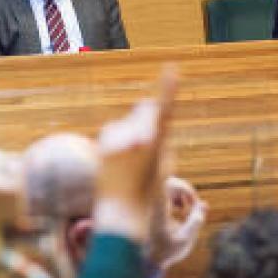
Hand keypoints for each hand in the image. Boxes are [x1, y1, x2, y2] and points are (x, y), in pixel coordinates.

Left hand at [95, 66, 177, 240]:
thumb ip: (160, 137)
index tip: (172, 68)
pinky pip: (115, 129)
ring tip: (132, 157)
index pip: (166, 110)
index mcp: (158, 143)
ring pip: (129, 121)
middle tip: (148, 138)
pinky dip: (118, 138)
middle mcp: (137, 138)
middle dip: (147, 113)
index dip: (169, 88)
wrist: (122, 208)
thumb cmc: (149, 189)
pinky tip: (119, 157)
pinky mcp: (105, 142)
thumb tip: (148, 111)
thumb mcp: (164, 164)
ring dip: (131, 129)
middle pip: (144, 108)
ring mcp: (119, 139)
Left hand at [148, 175, 206, 271]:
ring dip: (182, 195)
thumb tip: (204, 204)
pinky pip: (167, 194)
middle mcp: (153, 204)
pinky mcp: (155, 210)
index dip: (184, 188)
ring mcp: (153, 206)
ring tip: (188, 210)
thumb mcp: (185, 239)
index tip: (193, 203)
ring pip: (169, 187)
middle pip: (169, 182)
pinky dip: (178, 199)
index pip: (168, 184)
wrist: (148, 260)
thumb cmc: (166, 252)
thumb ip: (195, 222)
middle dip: (186, 191)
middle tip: (193, 206)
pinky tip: (182, 211)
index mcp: (158, 209)